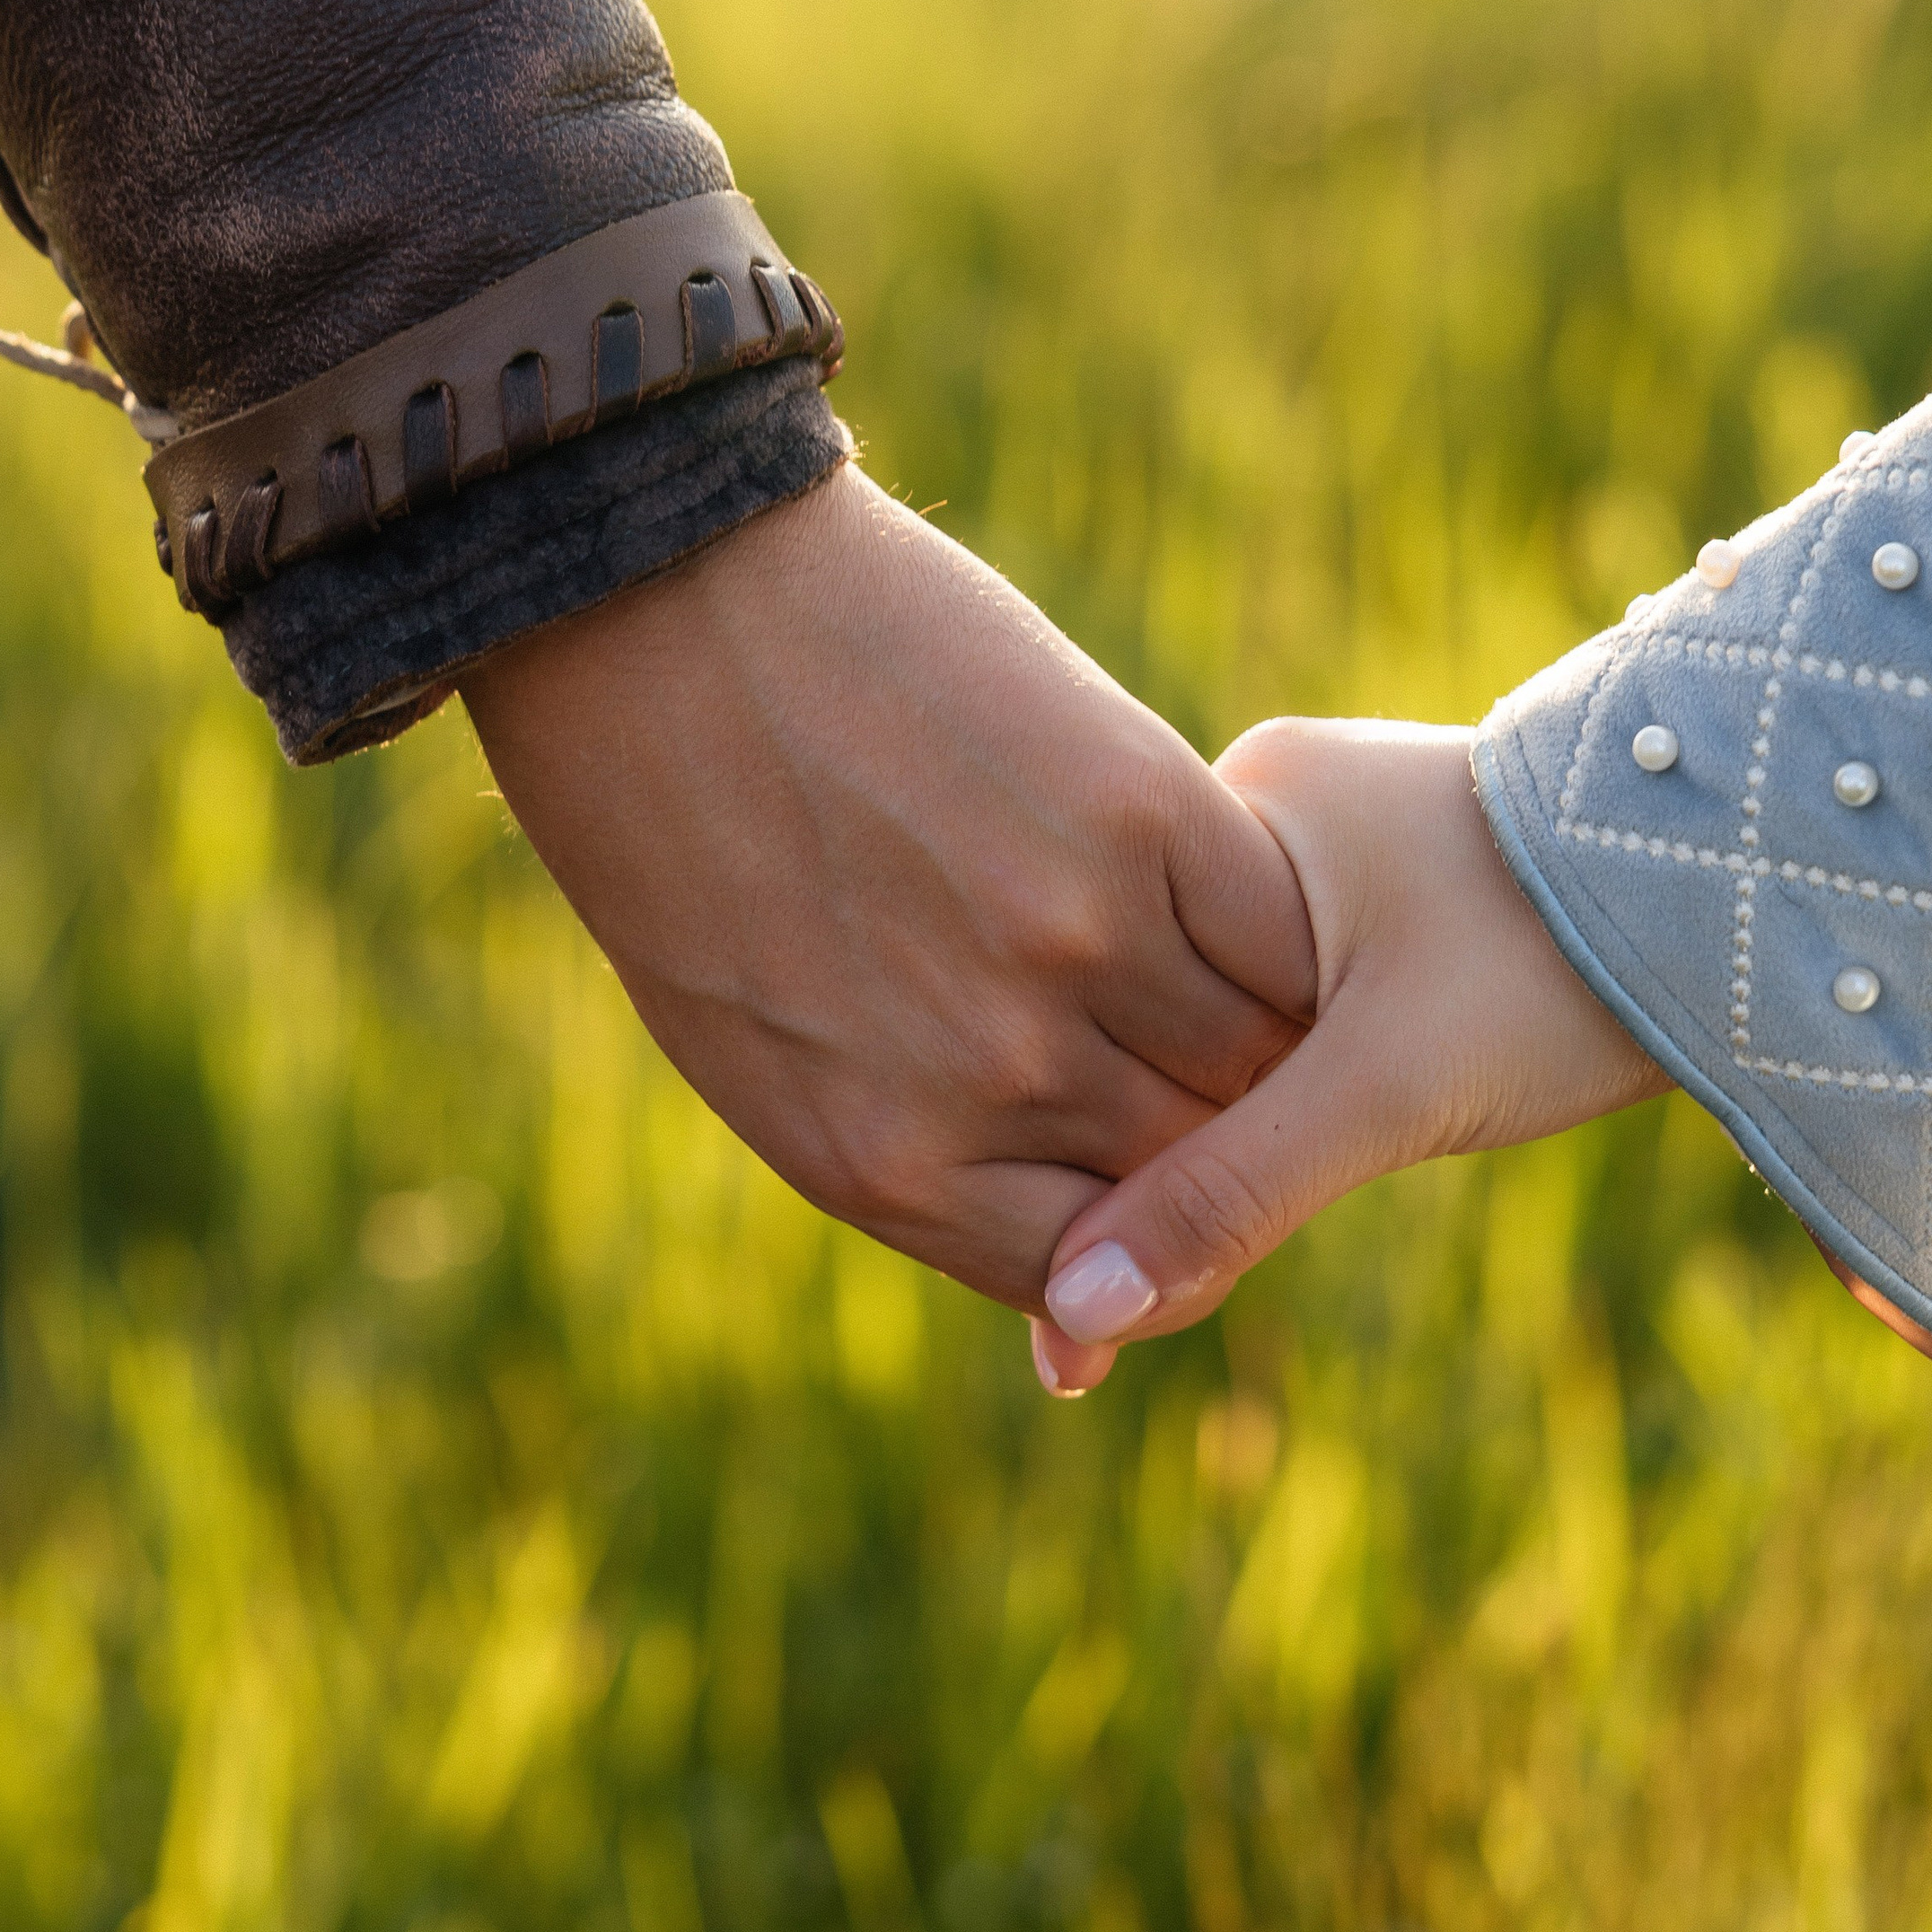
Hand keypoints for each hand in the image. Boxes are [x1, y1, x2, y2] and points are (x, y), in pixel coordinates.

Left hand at [461, 466, 1316, 1310]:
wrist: (649, 614)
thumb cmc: (686, 843)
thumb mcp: (766, 1061)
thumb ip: (923, 1174)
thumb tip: (1073, 1317)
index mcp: (888, 1167)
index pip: (1095, 1271)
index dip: (1147, 1228)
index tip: (1152, 1160)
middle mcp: (992, 1080)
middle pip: (1188, 1166)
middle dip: (1207, 1122)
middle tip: (1194, 1048)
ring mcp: (1073, 946)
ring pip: (1255, 1054)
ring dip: (1262, 1028)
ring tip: (1226, 970)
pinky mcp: (1136, 811)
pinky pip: (1276, 931)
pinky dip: (1281, 933)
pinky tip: (1236, 896)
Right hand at [1030, 718, 1667, 1390]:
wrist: (1751, 888)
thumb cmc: (1569, 967)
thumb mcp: (1386, 1097)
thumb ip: (1223, 1197)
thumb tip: (1068, 1327)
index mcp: (1232, 799)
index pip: (1094, 976)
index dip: (1083, 1125)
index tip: (1077, 1261)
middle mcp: (1261, 801)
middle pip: (1143, 1012)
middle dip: (1137, 1141)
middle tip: (1127, 1293)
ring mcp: (1321, 845)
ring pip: (1208, 1026)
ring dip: (1203, 1129)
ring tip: (1212, 1233)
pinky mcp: (1383, 893)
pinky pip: (1274, 1016)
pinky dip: (1268, 1098)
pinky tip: (1271, 1175)